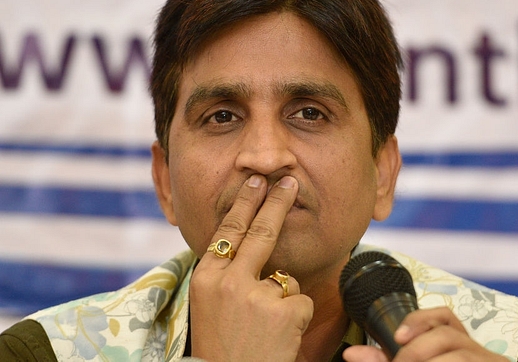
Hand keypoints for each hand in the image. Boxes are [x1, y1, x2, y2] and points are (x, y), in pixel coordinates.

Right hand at [189, 174, 313, 360]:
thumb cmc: (221, 346)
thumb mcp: (209, 304)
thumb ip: (226, 273)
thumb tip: (250, 242)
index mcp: (206, 279)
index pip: (228, 231)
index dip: (245, 203)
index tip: (256, 182)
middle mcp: (228, 282)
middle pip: (260, 232)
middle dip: (277, 202)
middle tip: (290, 182)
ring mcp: (255, 296)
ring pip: (287, 279)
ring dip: (283, 301)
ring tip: (265, 330)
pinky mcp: (282, 312)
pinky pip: (301, 302)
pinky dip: (296, 319)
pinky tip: (279, 338)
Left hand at [343, 307, 507, 361]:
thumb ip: (387, 361)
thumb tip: (349, 355)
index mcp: (458, 343)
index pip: (443, 316)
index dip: (419, 321)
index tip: (397, 338)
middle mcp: (477, 349)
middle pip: (446, 335)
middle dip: (416, 351)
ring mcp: (490, 361)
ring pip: (458, 352)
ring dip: (429, 361)